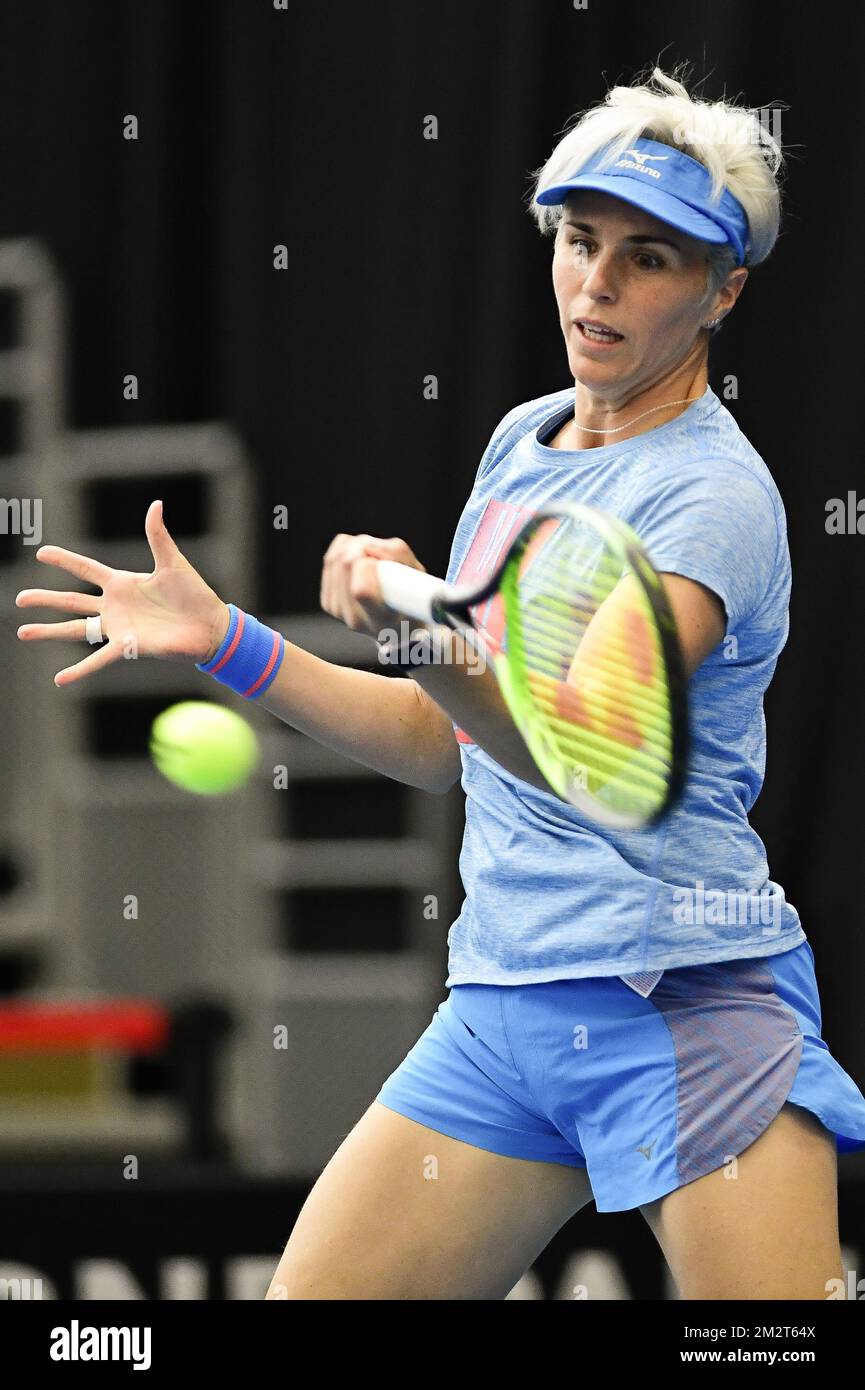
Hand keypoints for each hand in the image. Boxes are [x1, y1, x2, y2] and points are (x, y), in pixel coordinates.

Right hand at [15, 499, 230, 686]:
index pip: (86, 568)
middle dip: (45, 599)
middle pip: (71, 601)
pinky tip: (60, 679)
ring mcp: (118, 627)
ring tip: (22, 632)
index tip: (41, 553)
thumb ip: (158, 535)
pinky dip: (79, 669)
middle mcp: (115, 606)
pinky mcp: (128, 646)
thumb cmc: (194, 594)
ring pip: (75, 629)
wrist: (210, 625)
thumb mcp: (172, 561)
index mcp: (123, 583)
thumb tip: (156, 504)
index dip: (64, 560)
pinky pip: (98, 659)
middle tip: (19, 598)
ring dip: (49, 631)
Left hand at [320, 533, 425, 638]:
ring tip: (372, 556)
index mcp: (383, 618)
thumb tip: (367, 546)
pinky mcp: (328, 603)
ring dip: (354, 547)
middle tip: (379, 554)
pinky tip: (359, 558)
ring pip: (334, 559)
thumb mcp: (417, 574)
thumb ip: (398, 554)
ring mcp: (339, 613)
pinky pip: (329, 560)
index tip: (380, 561)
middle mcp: (357, 619)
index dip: (368, 565)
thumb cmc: (412, 597)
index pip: (362, 590)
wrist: (398, 624)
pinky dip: (344, 550)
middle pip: (344, 565)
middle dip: (362, 548)